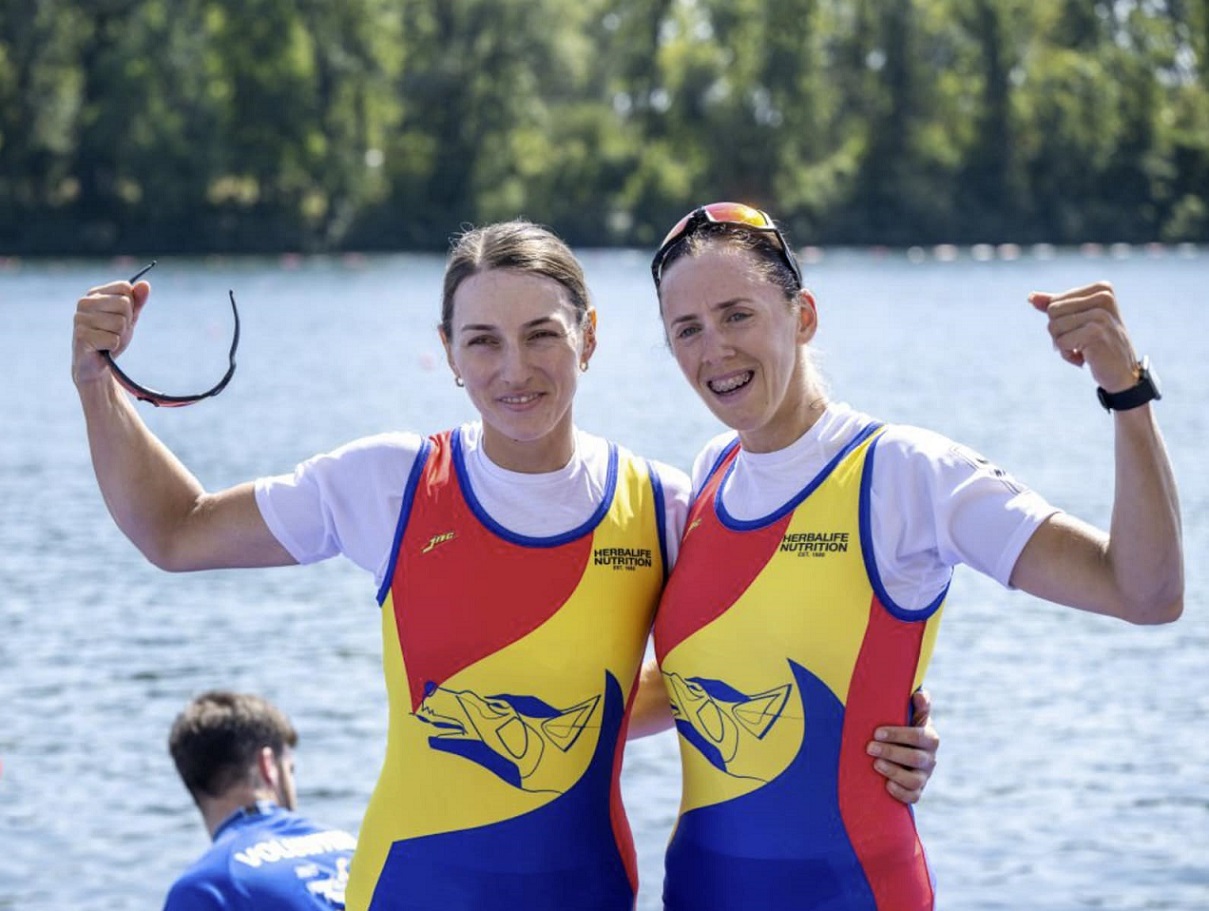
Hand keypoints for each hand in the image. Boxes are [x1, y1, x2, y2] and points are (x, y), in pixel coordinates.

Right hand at [72, 279, 150, 385]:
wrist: (97, 364)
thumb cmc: (112, 337)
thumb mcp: (129, 318)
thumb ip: (137, 301)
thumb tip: (145, 284)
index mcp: (95, 293)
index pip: (125, 288)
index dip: (130, 306)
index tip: (119, 317)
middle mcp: (84, 303)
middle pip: (124, 304)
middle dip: (126, 322)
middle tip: (114, 332)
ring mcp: (80, 319)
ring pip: (120, 323)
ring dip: (119, 336)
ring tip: (107, 340)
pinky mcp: (81, 336)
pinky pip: (113, 339)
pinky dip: (113, 347)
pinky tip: (102, 349)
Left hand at [866, 689, 938, 804]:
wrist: (902, 752)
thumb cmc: (903, 729)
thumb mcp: (911, 716)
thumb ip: (918, 705)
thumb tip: (920, 694)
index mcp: (930, 738)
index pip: (918, 736)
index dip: (897, 735)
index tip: (877, 732)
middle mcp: (930, 759)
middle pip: (915, 759)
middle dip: (890, 752)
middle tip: (869, 747)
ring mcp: (924, 777)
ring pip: (914, 780)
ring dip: (893, 772)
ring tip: (876, 764)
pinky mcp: (917, 791)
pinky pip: (912, 797)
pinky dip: (900, 792)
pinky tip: (886, 785)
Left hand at [1028, 282, 1139, 391]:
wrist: (1123, 373)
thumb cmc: (1099, 345)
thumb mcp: (1079, 320)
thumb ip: (1056, 306)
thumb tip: (1031, 297)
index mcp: (1102, 289)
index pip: (1055, 302)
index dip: (1060, 321)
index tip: (1082, 330)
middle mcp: (1104, 297)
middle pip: (1052, 312)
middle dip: (1059, 332)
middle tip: (1081, 342)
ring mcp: (1100, 315)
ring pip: (1054, 327)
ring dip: (1064, 345)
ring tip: (1084, 349)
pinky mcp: (1095, 332)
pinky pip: (1061, 342)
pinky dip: (1068, 355)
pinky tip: (1086, 358)